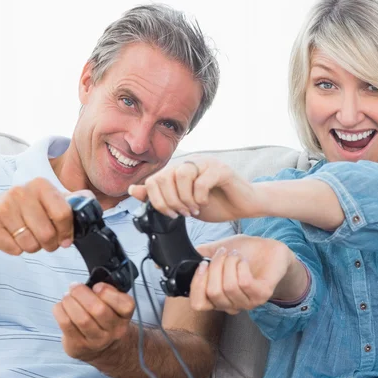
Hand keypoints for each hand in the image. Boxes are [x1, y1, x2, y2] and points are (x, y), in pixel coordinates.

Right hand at [0, 178, 92, 255]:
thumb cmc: (26, 208)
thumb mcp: (51, 200)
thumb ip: (74, 202)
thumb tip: (91, 204)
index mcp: (41, 185)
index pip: (63, 213)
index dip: (67, 232)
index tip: (66, 238)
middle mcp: (21, 192)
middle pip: (47, 233)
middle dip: (50, 243)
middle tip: (45, 240)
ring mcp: (3, 207)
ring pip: (30, 244)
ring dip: (33, 247)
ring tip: (27, 236)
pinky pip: (14, 249)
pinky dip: (16, 250)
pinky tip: (12, 237)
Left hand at [53, 282, 134, 362]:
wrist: (105, 349)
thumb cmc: (106, 320)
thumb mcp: (115, 305)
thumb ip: (108, 293)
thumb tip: (91, 285)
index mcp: (125, 316)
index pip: (124, 304)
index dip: (107, 292)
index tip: (96, 286)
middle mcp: (114, 331)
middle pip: (99, 310)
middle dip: (82, 293)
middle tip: (75, 287)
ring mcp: (97, 341)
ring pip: (82, 319)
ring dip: (69, 302)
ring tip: (67, 296)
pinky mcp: (79, 346)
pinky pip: (67, 325)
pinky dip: (60, 311)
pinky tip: (61, 306)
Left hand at [128, 156, 261, 221]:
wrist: (243, 204)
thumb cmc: (216, 202)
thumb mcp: (182, 203)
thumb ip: (159, 196)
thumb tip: (133, 190)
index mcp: (178, 170)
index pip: (153, 180)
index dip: (158, 201)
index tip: (171, 214)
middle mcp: (190, 162)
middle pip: (165, 176)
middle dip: (171, 202)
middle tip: (183, 213)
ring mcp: (206, 163)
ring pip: (182, 175)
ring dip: (185, 199)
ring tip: (193, 209)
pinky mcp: (221, 169)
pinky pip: (201, 180)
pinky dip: (199, 196)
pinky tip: (204, 203)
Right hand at [189, 235, 306, 314]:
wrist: (271, 251)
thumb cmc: (245, 252)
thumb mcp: (216, 251)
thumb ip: (198, 256)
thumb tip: (177, 259)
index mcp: (218, 298)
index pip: (198, 304)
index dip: (197, 284)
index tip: (202, 264)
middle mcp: (232, 304)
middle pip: (213, 293)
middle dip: (215, 266)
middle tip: (222, 253)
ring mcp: (248, 302)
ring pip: (228, 287)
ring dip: (229, 263)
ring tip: (235, 255)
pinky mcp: (262, 294)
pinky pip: (244, 283)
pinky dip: (240, 266)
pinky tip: (243, 260)